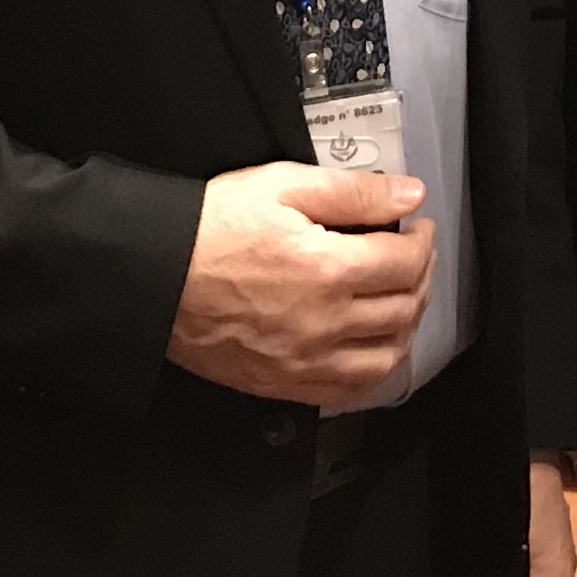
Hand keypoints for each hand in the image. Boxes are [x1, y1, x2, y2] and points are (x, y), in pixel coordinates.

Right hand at [164, 163, 434, 404]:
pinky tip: (374, 347)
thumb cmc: (207, 229)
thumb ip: (352, 192)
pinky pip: (350, 390)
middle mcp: (324, 322)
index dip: (422, 241)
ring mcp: (306, 359)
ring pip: (387, 355)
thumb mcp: (280, 186)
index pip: (406, 261)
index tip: (416, 228)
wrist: (153, 275)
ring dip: (407, 325)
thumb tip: (407, 195)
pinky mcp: (284, 382)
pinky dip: (375, 369)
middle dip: (421, 276)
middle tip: (413, 256)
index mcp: (327, 268)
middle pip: (405, 308)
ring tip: (400, 298)